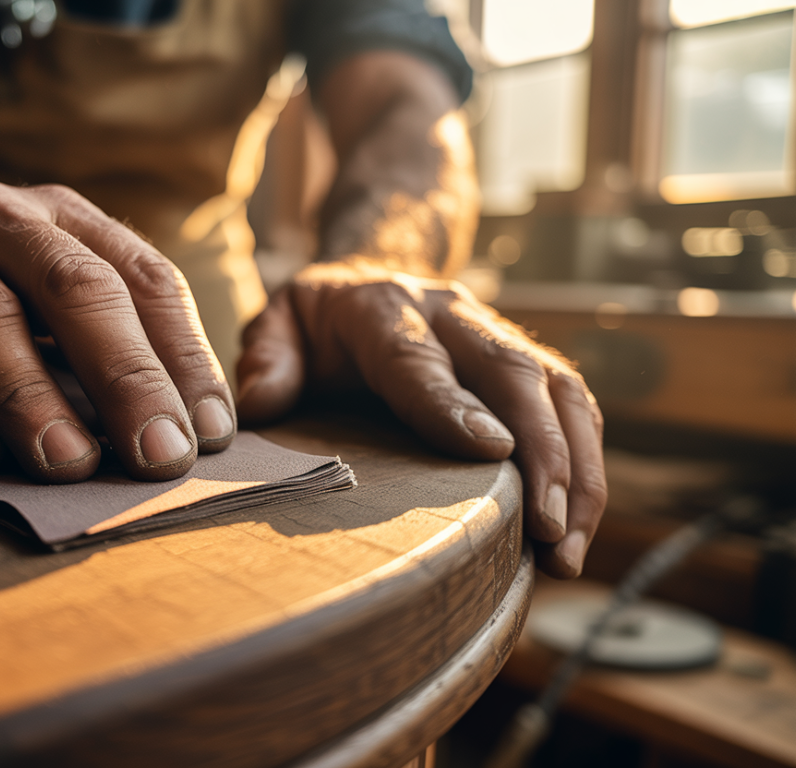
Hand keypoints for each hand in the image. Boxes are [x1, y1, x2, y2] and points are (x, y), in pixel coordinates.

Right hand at [0, 181, 236, 481]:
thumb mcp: (53, 313)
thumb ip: (111, 359)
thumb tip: (185, 441)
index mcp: (69, 219)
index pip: (145, 280)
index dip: (185, 358)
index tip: (210, 436)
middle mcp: (1, 216)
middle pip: (74, 288)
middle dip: (125, 376)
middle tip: (158, 454)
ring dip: (30, 397)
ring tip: (69, 464)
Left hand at [237, 260, 606, 577]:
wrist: (369, 276)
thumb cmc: (317, 321)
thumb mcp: (276, 325)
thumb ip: (267, 360)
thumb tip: (263, 406)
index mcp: (381, 306)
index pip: (419, 357)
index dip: (454, 403)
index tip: (491, 452)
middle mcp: (450, 313)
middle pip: (512, 370)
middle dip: (543, 450)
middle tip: (550, 529)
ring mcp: (496, 332)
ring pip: (560, 388)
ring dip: (577, 468)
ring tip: (568, 547)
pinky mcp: (526, 360)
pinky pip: (573, 404)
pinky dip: (585, 463)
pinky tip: (576, 524)